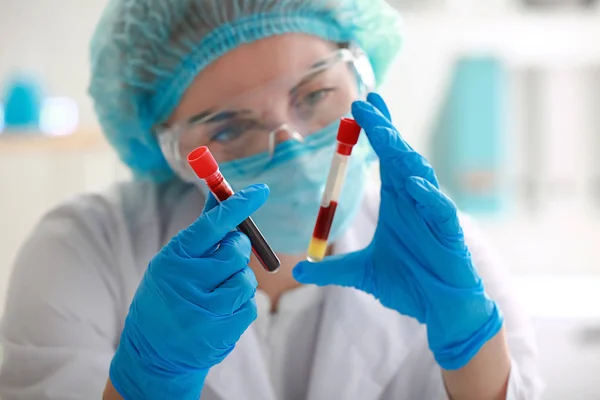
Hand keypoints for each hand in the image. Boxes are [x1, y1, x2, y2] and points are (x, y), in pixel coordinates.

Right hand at [109, 184, 268, 398]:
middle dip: (238, 250)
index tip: (261, 190)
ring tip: (217, 292)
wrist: (153, 353)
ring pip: (246, 278)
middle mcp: (188, 280)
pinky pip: (249, 304)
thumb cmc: (167, 296)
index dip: (239, 204)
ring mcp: (206, 307)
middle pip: (237, 249)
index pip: (213, 223)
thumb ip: (202, 231)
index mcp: (174, 257)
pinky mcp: (223, 330)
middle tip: (224, 259)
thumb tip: (220, 194)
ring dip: (239, 280)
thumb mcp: (174, 261)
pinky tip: (219, 312)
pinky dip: (240, 305)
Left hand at [293, 93, 502, 369]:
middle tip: (366, 105)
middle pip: (399, 156)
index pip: (384, 157)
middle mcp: (414, 200)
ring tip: (383, 136)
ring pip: (420, 174)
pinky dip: (427, 197)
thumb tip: (297, 268)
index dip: (376, 129)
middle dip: (384, 130)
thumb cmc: (408, 284)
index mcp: (396, 201)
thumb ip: (331, 269)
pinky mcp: (448, 232)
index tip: (361, 104)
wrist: (437, 310)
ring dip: (402, 155)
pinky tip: (412, 186)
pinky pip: (439, 209)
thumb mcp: (360, 274)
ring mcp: (432, 213)